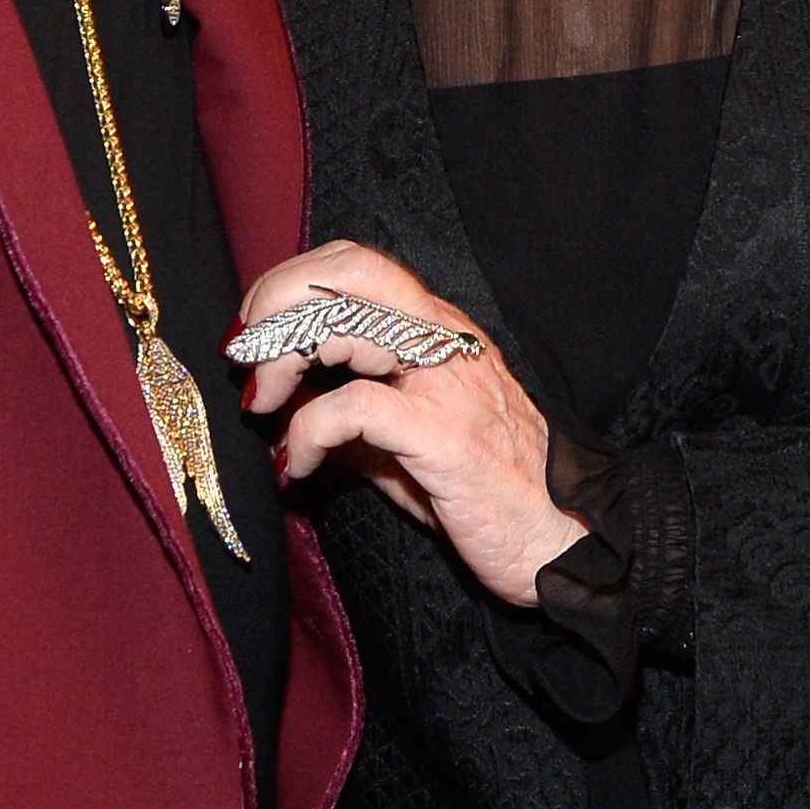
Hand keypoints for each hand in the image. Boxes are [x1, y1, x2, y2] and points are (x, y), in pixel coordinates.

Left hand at [238, 239, 577, 605]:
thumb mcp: (405, 444)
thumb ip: (350, 417)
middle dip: (278, 300)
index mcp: (438, 332)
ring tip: (263, 407)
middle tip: (248, 358)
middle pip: (351, 269)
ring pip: (348, 320)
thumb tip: (281, 412)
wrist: (562, 541)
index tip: (254, 338)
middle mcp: (445, 342)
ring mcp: (449, 385)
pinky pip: (354, 407)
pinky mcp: (445, 437)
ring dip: (282, 359)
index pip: (356, 266)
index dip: (290, 287)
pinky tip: (298, 464)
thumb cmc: (487, 494)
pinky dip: (306, 431)